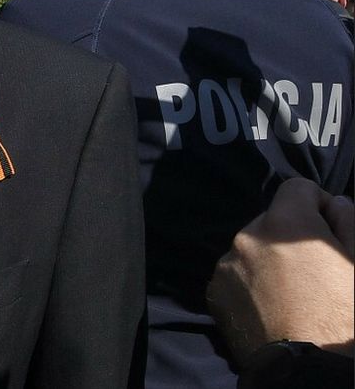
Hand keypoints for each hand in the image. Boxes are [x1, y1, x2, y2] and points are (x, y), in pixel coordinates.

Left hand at [207, 178, 353, 364]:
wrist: (309, 368)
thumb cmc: (342, 315)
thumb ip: (348, 223)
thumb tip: (336, 203)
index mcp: (286, 223)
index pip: (297, 188)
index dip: (318, 204)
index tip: (330, 227)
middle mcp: (248, 236)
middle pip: (272, 219)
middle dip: (292, 235)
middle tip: (314, 268)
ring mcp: (226, 264)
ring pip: (251, 249)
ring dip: (269, 259)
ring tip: (293, 292)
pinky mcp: (214, 291)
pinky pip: (235, 275)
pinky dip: (250, 282)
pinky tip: (272, 305)